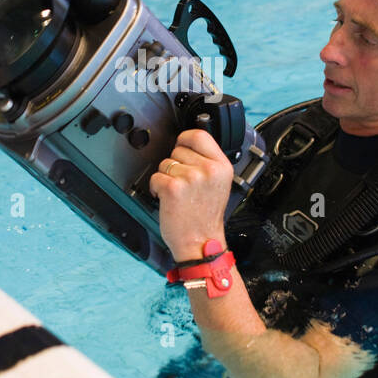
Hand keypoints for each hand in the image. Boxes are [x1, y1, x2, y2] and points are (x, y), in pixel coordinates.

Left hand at [149, 129, 232, 262]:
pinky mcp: (173, 188)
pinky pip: (156, 177)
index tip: (182, 148)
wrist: (201, 242)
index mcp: (222, 166)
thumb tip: (187, 144)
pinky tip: (167, 199)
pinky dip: (156, 188)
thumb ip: (208, 163)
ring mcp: (191, 178)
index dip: (185, 140)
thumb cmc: (206, 217)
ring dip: (166, 177)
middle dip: (176, 165)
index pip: (198, 135)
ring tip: (178, 194)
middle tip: (184, 185)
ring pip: (165, 163)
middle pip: (178, 150)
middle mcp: (208, 170)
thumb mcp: (218, 184)